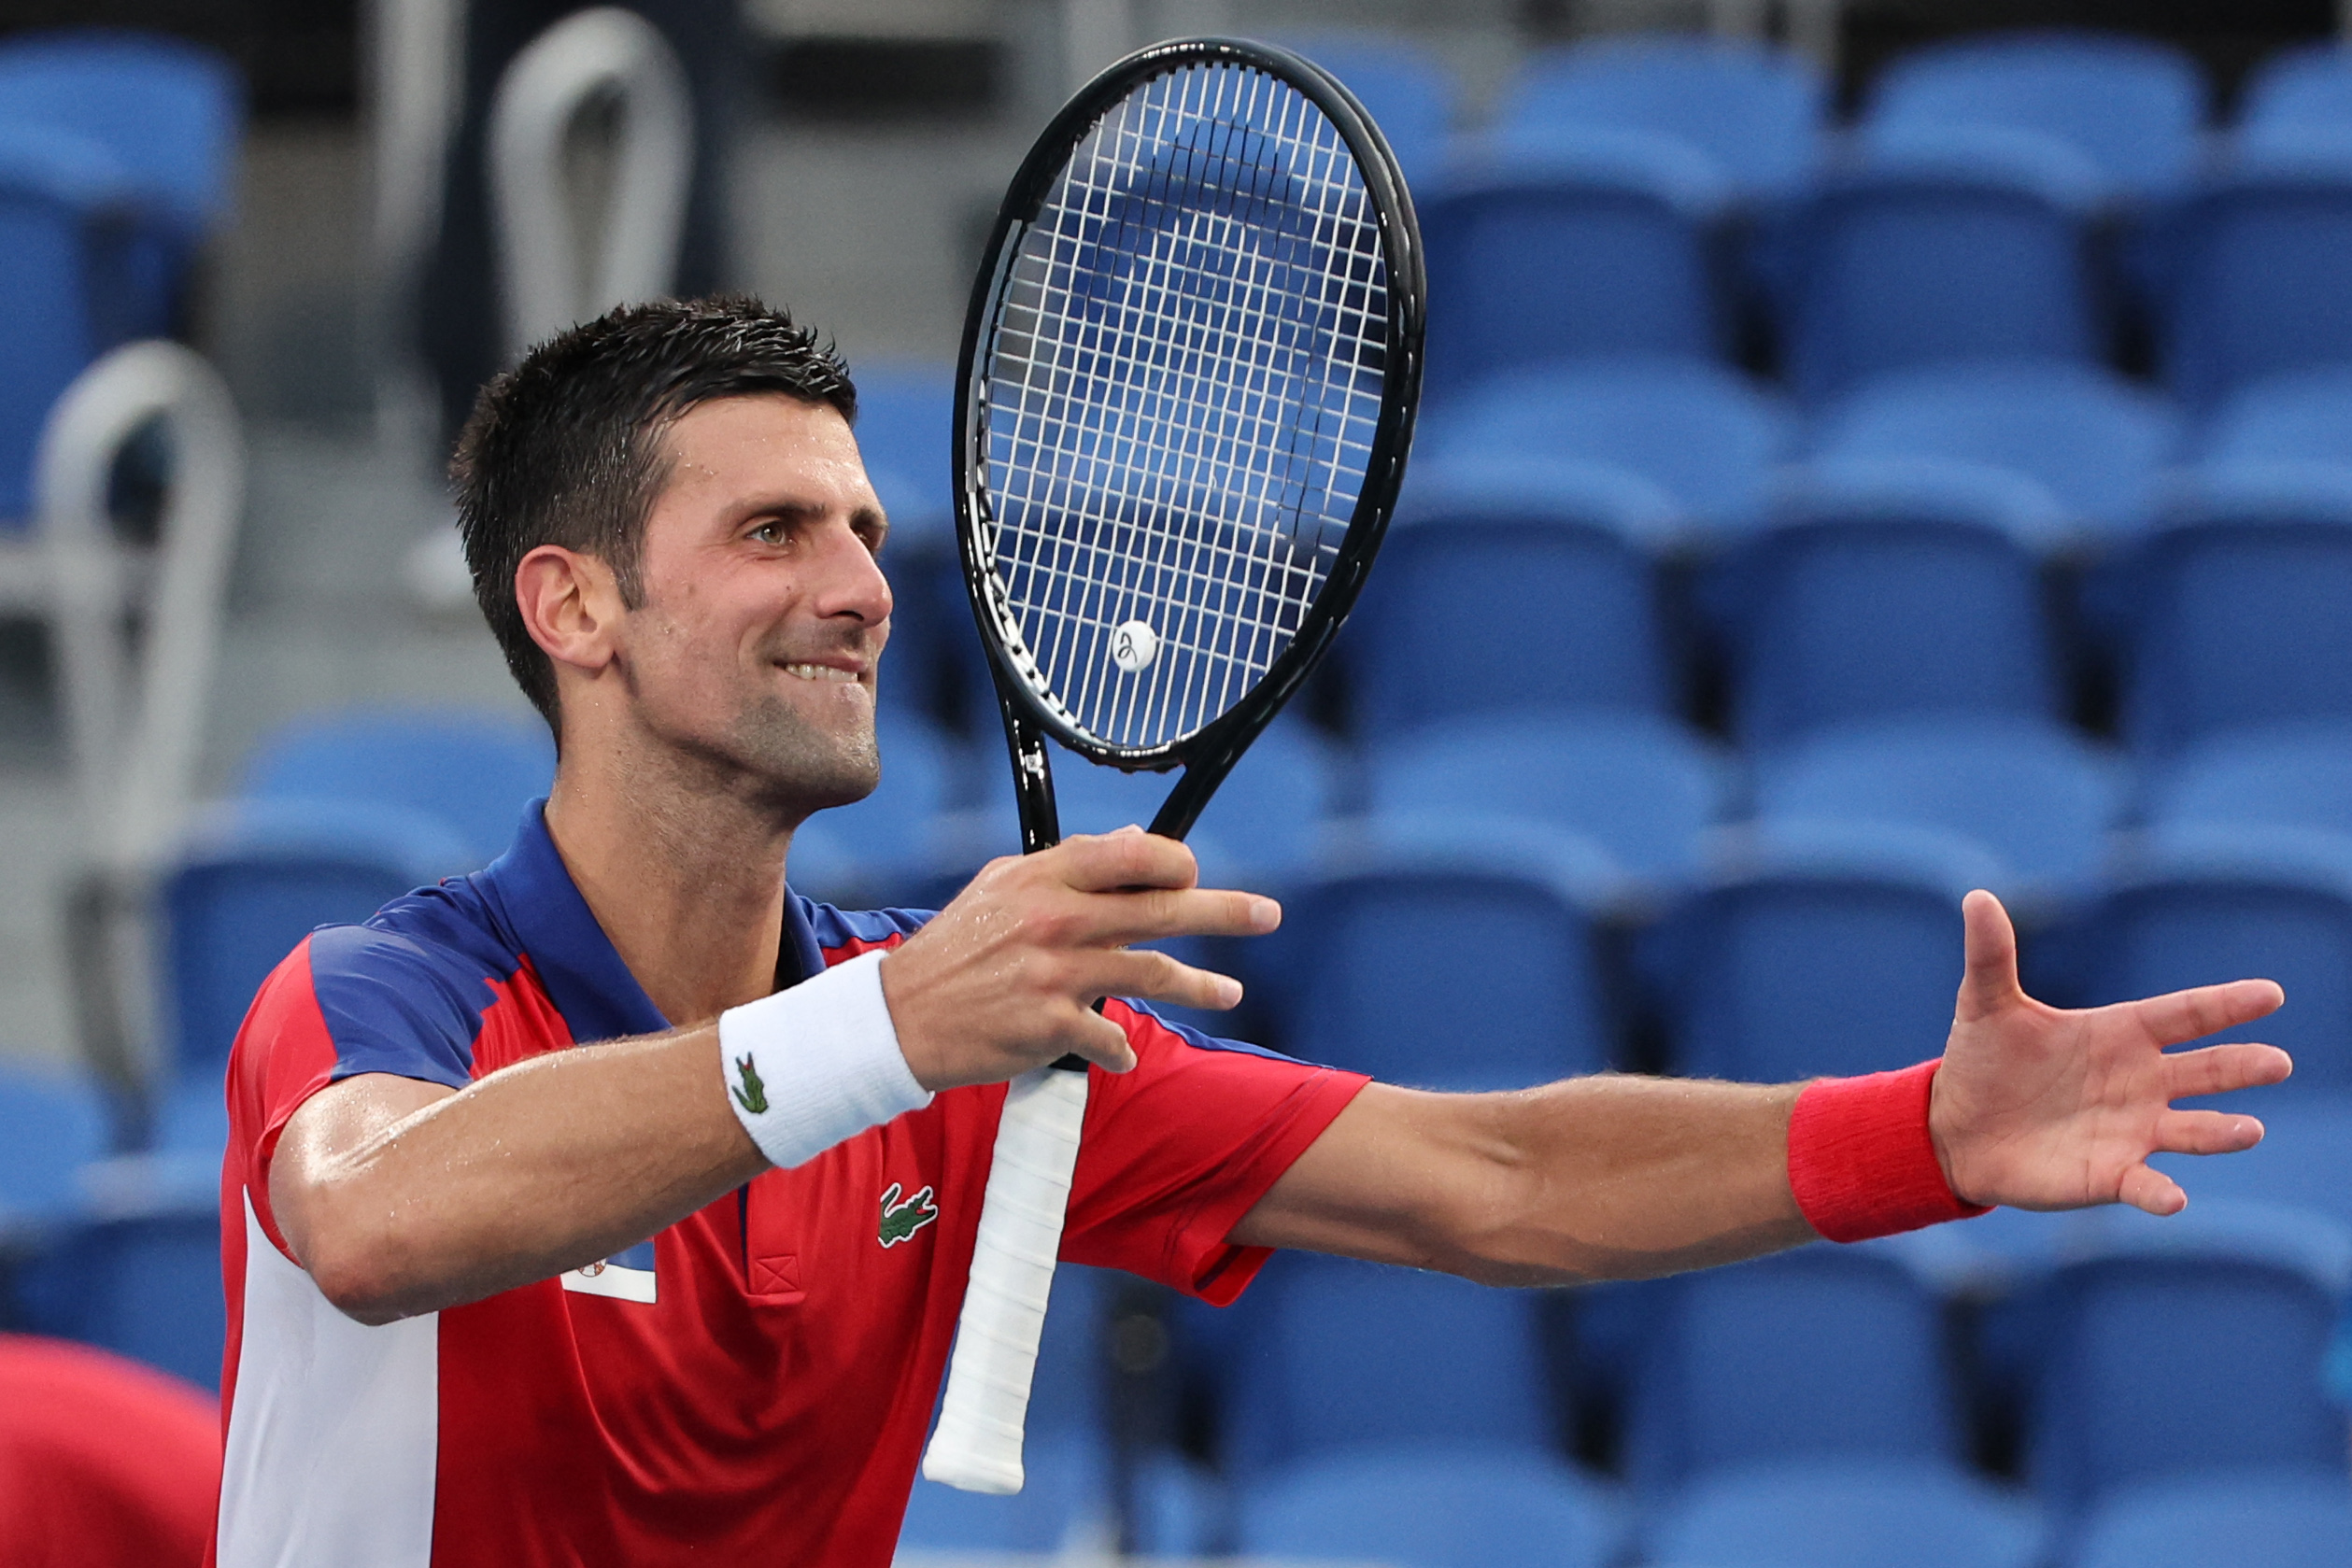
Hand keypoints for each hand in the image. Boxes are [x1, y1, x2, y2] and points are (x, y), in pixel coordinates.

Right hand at [878, 827, 1281, 1091]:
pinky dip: (1120, 1052)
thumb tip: (1132, 840)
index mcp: (1044, 878)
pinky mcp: (1049, 1027)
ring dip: (1201, 986)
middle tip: (1268, 914)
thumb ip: (1067, 865)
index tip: (1193, 873)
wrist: (900, 1018)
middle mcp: (1056, 920)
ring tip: (1230, 992)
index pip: (1132, 855)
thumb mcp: (1001, 887)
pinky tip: (1123, 1058)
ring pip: (1153, 973)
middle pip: (1162, 910)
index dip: (1174, 862)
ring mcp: (1055, 975)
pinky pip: (1109, 1038)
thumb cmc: (956, 949)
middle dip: (1225, 910)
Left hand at [1929, 890, 2292, 1215]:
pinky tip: (2174, 1198)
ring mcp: (2132, 1130)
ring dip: (2221, 1132)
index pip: (2185, 1014)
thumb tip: (1977, 896)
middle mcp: (2140, 1082)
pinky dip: (2161, 1193)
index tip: (2271, 994)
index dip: (2227, 1004)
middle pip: (2206, 1071)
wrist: (1956, 1127)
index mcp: (2120, 1033)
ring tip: (2249, 1129)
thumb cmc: (1984, 1060)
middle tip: (2278, 1063)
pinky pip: (2145, 1185)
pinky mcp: (2110, 1175)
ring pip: (2193, 1130)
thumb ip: (1991, 954)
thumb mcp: (1985, 1003)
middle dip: (2243, 1066)